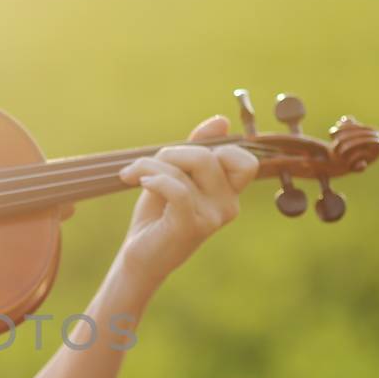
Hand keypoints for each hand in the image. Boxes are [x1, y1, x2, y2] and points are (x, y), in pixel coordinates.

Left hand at [114, 115, 259, 296]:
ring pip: (187, 169)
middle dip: (172, 153)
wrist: (140, 257)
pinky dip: (154, 179)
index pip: (245, 160)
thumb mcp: (178, 176)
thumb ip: (197, 149)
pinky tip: (138, 183)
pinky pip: (177, 189)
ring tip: (134, 176)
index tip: (185, 156)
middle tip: (147, 165)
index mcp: (230, 193)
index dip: (217, 148)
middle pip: (207, 156)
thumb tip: (222, 121)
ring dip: (151, 165)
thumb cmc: (158, 216)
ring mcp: (212, 217)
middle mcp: (228, 206)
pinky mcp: (191, 226)